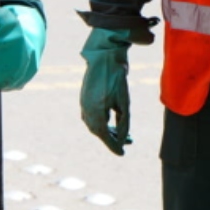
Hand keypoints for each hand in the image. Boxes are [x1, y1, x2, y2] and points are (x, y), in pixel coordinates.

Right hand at [79, 28, 134, 155]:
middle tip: (126, 144)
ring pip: (95, 124)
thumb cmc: (116, 76)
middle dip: (112, 138)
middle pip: (98, 131)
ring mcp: (84, 103)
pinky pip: (92, 116)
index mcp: (95, 110)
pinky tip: (112, 122)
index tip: (122, 153)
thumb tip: (122, 138)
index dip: (113, 145)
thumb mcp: (124, 101)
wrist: (105, 56)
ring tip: (122, 134)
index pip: (103, 134)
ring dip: (108, 130)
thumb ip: (123, 121)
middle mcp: (86, 108)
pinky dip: (102, 122)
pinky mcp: (85, 98)